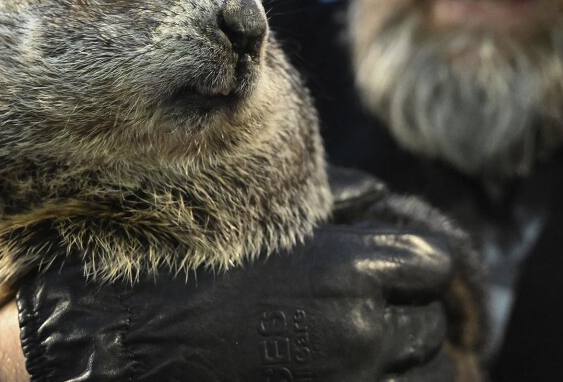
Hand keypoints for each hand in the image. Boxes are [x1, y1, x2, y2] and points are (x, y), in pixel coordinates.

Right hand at [14, 168, 458, 381]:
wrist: (127, 340)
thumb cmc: (187, 267)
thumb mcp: (266, 217)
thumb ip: (337, 199)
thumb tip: (383, 201)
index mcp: (349, 269)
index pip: (435, 265)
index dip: (415, 265)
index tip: (393, 269)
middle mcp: (360, 332)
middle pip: (432, 327)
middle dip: (408, 318)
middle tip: (374, 315)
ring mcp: (345, 381)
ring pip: (429, 377)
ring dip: (406, 364)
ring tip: (369, 355)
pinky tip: (352, 370)